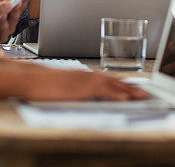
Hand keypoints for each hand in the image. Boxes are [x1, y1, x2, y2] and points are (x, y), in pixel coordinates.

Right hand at [22, 67, 147, 100]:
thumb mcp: (64, 86)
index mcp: (84, 76)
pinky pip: (100, 91)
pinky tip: (122, 98)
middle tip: (145, 93)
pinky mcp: (79, 89)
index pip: (108, 79)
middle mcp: (87, 76)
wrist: (29, 79)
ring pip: (111, 84)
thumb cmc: (44, 84)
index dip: (123, 84)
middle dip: (130, 87)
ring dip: (127, 90)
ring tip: (141, 96)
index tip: (135, 88)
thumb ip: (77, 88)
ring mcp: (84, 81)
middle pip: (113, 80)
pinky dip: (113, 93)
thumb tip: (87, 95)